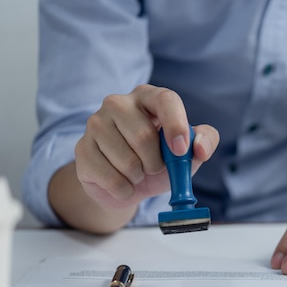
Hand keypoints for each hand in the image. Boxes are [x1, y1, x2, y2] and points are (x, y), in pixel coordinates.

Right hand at [74, 84, 218, 209]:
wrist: (129, 184)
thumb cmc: (161, 159)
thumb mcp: (188, 151)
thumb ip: (205, 141)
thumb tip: (200, 148)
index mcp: (149, 97)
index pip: (165, 99)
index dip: (176, 124)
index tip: (181, 150)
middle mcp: (118, 103)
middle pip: (143, 136)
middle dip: (156, 163)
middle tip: (155, 167)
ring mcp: (95, 124)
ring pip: (126, 161)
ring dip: (139, 177)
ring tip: (137, 173)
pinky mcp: (82, 149)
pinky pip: (109, 178)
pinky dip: (124, 189)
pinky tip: (123, 183)